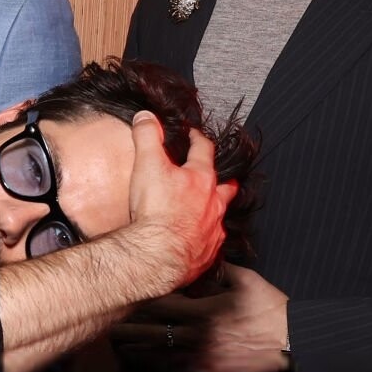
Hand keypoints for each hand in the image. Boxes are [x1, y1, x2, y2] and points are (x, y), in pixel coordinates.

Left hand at [115, 264, 290, 371]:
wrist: (291, 342)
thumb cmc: (270, 308)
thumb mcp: (244, 279)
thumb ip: (216, 268)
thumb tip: (196, 256)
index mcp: (201, 309)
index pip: (156, 303)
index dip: (134, 300)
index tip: (117, 295)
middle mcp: (194, 334)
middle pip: (146, 330)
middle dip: (123, 325)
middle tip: (102, 319)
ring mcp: (198, 355)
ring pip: (152, 353)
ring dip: (129, 347)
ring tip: (111, 341)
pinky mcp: (204, 371)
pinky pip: (169, 370)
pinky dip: (148, 364)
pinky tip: (134, 360)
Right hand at [123, 113, 236, 291]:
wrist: (158, 255)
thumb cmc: (156, 212)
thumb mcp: (147, 164)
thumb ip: (147, 136)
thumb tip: (146, 117)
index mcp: (200, 179)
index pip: (204, 151)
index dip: (198, 140)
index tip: (194, 136)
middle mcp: (212, 204)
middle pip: (225, 187)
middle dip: (224, 181)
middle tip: (223, 179)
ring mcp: (212, 230)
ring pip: (221, 217)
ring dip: (216, 212)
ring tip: (211, 211)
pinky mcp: (206, 253)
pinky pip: (212, 244)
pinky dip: (206, 240)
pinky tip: (199, 241)